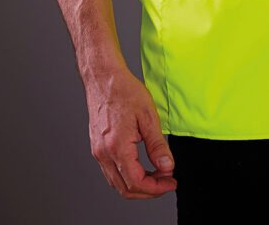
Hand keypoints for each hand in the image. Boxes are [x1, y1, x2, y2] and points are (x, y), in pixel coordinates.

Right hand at [86, 67, 177, 198]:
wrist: (104, 78)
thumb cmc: (124, 91)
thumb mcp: (148, 116)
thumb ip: (157, 145)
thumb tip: (167, 166)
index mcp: (117, 147)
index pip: (136, 182)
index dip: (156, 188)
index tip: (171, 182)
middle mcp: (104, 154)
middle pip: (125, 189)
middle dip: (149, 190)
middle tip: (167, 181)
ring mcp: (98, 152)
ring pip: (117, 183)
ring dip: (138, 184)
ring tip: (157, 174)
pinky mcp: (97, 147)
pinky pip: (111, 172)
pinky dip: (128, 175)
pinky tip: (141, 166)